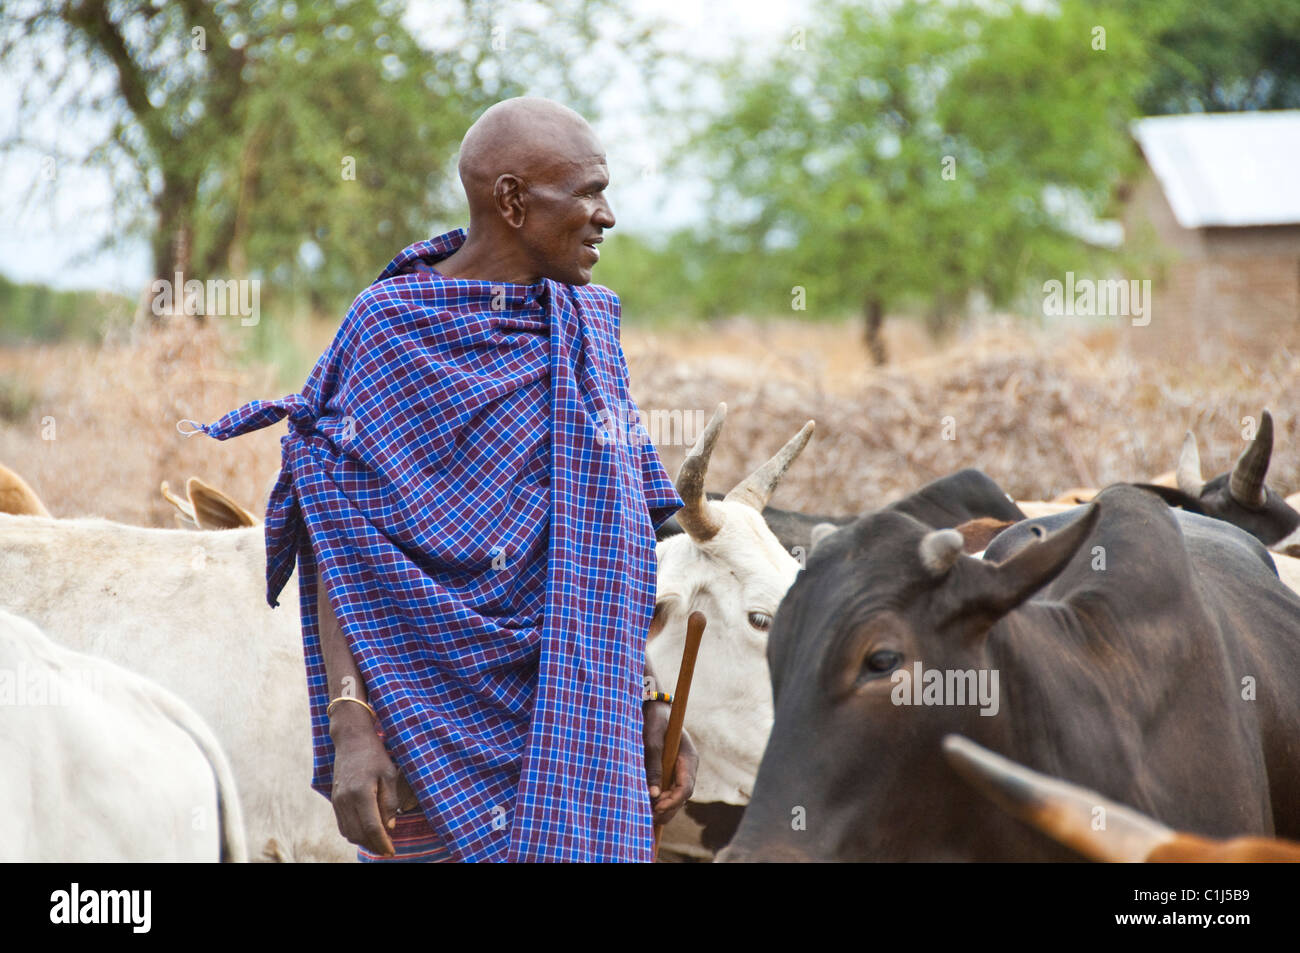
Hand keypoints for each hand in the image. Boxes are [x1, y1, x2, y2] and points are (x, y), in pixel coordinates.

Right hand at [329, 707, 405, 855]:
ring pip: (349, 832)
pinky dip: (354, 833)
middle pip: (359, 834)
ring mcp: (337, 800)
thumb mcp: (389, 774)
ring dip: (364, 841)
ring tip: (379, 843)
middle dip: (374, 845)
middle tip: (388, 849)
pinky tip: (367, 833)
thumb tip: (389, 827)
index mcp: (361, 792)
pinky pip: (342, 825)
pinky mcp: (334, 800)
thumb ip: (390, 802)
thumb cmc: (374, 754)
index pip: (372, 827)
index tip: (392, 851)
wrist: (351, 739)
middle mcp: (346, 799)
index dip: (382, 842)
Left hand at [643, 699, 697, 825]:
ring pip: (675, 796)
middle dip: (667, 809)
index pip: (686, 788)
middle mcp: (687, 767)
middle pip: (682, 796)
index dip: (672, 801)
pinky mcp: (670, 770)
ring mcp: (680, 770)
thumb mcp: (652, 740)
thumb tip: (653, 794)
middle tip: (649, 819)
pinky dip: (659, 800)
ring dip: (663, 808)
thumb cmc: (654, 720)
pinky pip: (668, 790)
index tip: (656, 807)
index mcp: (688, 759)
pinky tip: (646, 806)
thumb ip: (653, 765)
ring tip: (646, 817)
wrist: (653, 707)